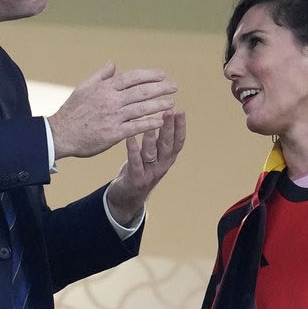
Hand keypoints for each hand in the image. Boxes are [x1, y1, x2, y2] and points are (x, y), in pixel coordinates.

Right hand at [48, 62, 176, 159]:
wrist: (60, 134)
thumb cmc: (72, 111)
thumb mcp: (83, 88)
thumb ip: (100, 75)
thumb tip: (113, 64)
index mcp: (104, 88)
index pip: (131, 77)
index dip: (148, 75)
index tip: (162, 75)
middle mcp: (110, 100)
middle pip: (141, 91)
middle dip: (160, 87)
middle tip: (174, 86)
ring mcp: (113, 117)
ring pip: (141, 108)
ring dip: (159, 104)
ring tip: (172, 102)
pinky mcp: (114, 133)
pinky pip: (136, 127)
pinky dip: (149, 123)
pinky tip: (161, 120)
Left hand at [105, 109, 185, 226]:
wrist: (127, 197)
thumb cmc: (140, 168)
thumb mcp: (153, 155)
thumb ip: (159, 140)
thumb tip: (164, 115)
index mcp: (167, 159)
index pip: (178, 141)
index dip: (180, 127)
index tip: (180, 111)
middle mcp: (161, 165)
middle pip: (167, 145)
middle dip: (169, 128)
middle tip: (169, 111)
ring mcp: (149, 173)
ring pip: (152, 153)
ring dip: (152, 138)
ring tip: (151, 124)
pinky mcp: (136, 178)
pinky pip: (135, 162)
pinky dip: (133, 150)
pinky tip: (130, 137)